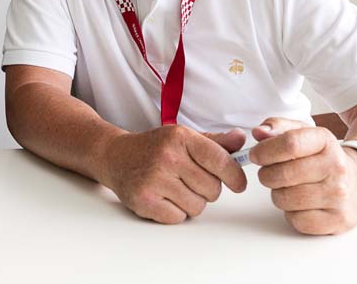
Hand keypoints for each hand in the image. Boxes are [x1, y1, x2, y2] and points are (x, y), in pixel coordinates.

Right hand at [98, 125, 247, 223]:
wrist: (115, 156)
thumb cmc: (153, 148)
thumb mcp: (182, 138)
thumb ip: (214, 142)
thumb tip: (241, 139)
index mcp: (180, 137)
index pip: (221, 161)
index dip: (235, 176)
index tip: (237, 184)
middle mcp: (167, 156)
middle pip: (212, 189)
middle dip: (206, 189)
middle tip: (188, 180)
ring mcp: (154, 179)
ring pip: (197, 206)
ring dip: (190, 202)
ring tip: (173, 188)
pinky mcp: (145, 200)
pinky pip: (179, 218)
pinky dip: (174, 212)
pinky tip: (162, 197)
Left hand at [250, 117, 356, 234]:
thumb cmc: (321, 157)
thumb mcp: (303, 133)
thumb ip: (277, 127)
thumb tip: (259, 132)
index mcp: (325, 141)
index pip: (289, 144)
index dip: (264, 151)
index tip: (255, 155)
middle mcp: (336, 167)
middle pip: (282, 174)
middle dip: (267, 175)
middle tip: (271, 174)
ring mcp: (340, 195)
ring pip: (285, 199)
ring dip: (278, 194)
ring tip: (289, 188)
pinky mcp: (339, 220)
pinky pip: (297, 221)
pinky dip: (292, 214)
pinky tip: (301, 204)